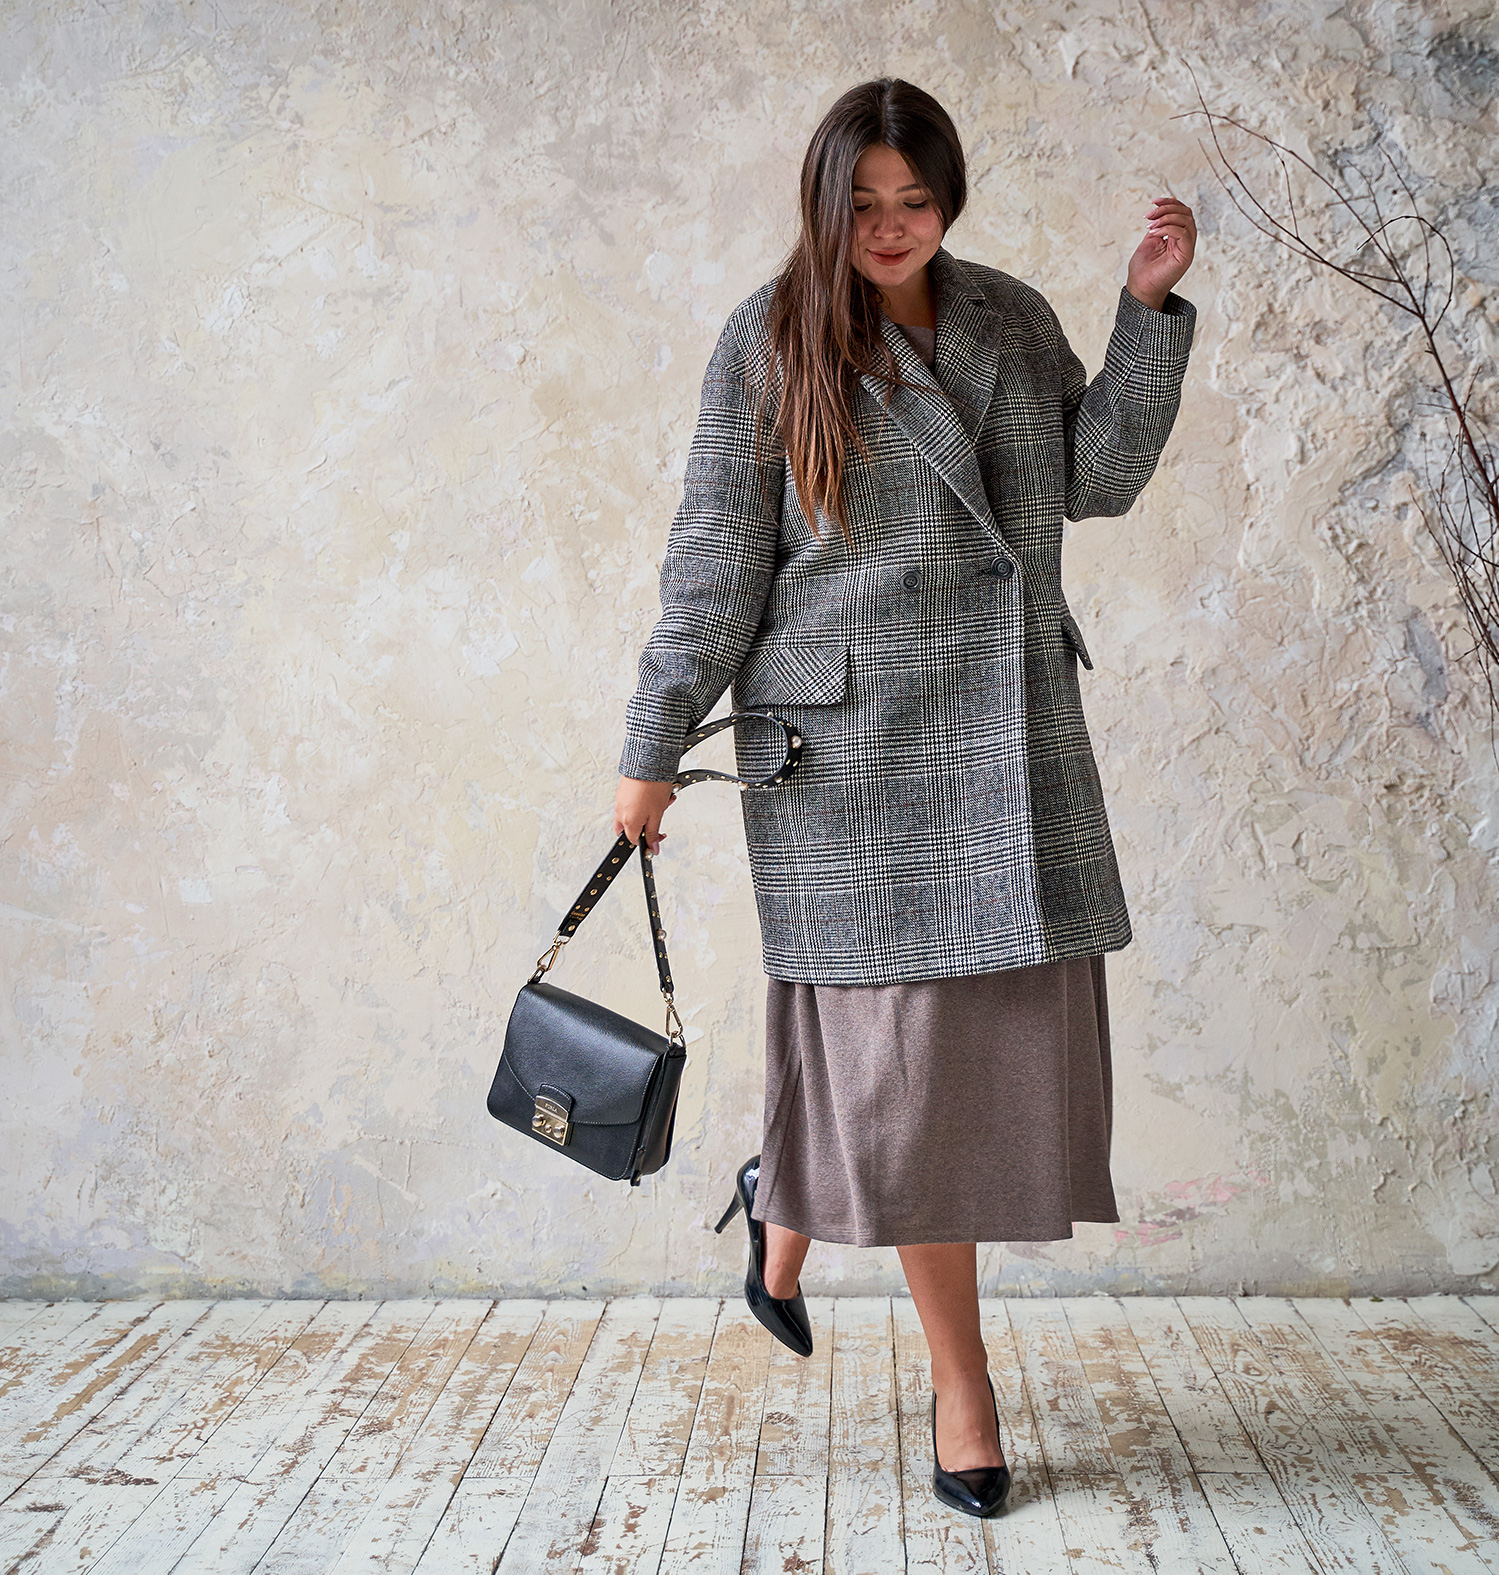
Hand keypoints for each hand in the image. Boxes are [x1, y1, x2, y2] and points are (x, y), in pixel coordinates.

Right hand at [615, 775, 676, 853]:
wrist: (648, 761)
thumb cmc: (653, 786)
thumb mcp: (657, 814)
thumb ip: (653, 833)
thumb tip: (652, 849)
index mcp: (628, 821)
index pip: (634, 840)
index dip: (647, 841)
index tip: (659, 836)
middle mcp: (620, 812)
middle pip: (630, 828)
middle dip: (645, 826)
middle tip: (658, 817)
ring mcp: (620, 801)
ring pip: (633, 814)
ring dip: (648, 811)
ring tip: (663, 801)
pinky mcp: (622, 791)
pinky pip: (632, 802)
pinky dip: (644, 802)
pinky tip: (656, 794)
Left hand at [1126, 196, 1195, 310]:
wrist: (1141, 289)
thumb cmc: (1143, 270)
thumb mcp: (1149, 242)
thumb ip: (1157, 227)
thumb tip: (1159, 212)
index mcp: (1178, 237)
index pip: (1182, 212)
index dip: (1169, 202)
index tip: (1153, 201)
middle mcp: (1186, 241)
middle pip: (1186, 213)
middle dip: (1167, 208)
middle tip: (1149, 215)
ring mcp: (1187, 249)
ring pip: (1187, 220)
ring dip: (1166, 217)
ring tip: (1150, 225)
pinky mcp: (1186, 256)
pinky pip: (1184, 233)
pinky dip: (1168, 228)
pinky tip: (1154, 232)